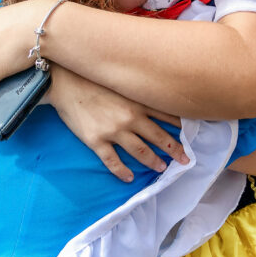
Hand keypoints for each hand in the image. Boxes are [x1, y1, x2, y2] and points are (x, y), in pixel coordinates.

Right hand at [47, 66, 187, 182]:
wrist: (63, 82)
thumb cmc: (92, 78)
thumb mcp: (119, 82)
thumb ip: (136, 92)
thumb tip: (153, 98)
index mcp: (136, 101)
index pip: (166, 115)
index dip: (181, 127)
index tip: (192, 136)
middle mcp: (129, 117)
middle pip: (158, 137)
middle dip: (174, 149)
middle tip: (185, 159)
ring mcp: (113, 131)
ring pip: (140, 151)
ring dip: (153, 161)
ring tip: (161, 168)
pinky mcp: (96, 141)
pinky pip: (113, 161)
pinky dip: (122, 171)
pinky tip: (129, 177)